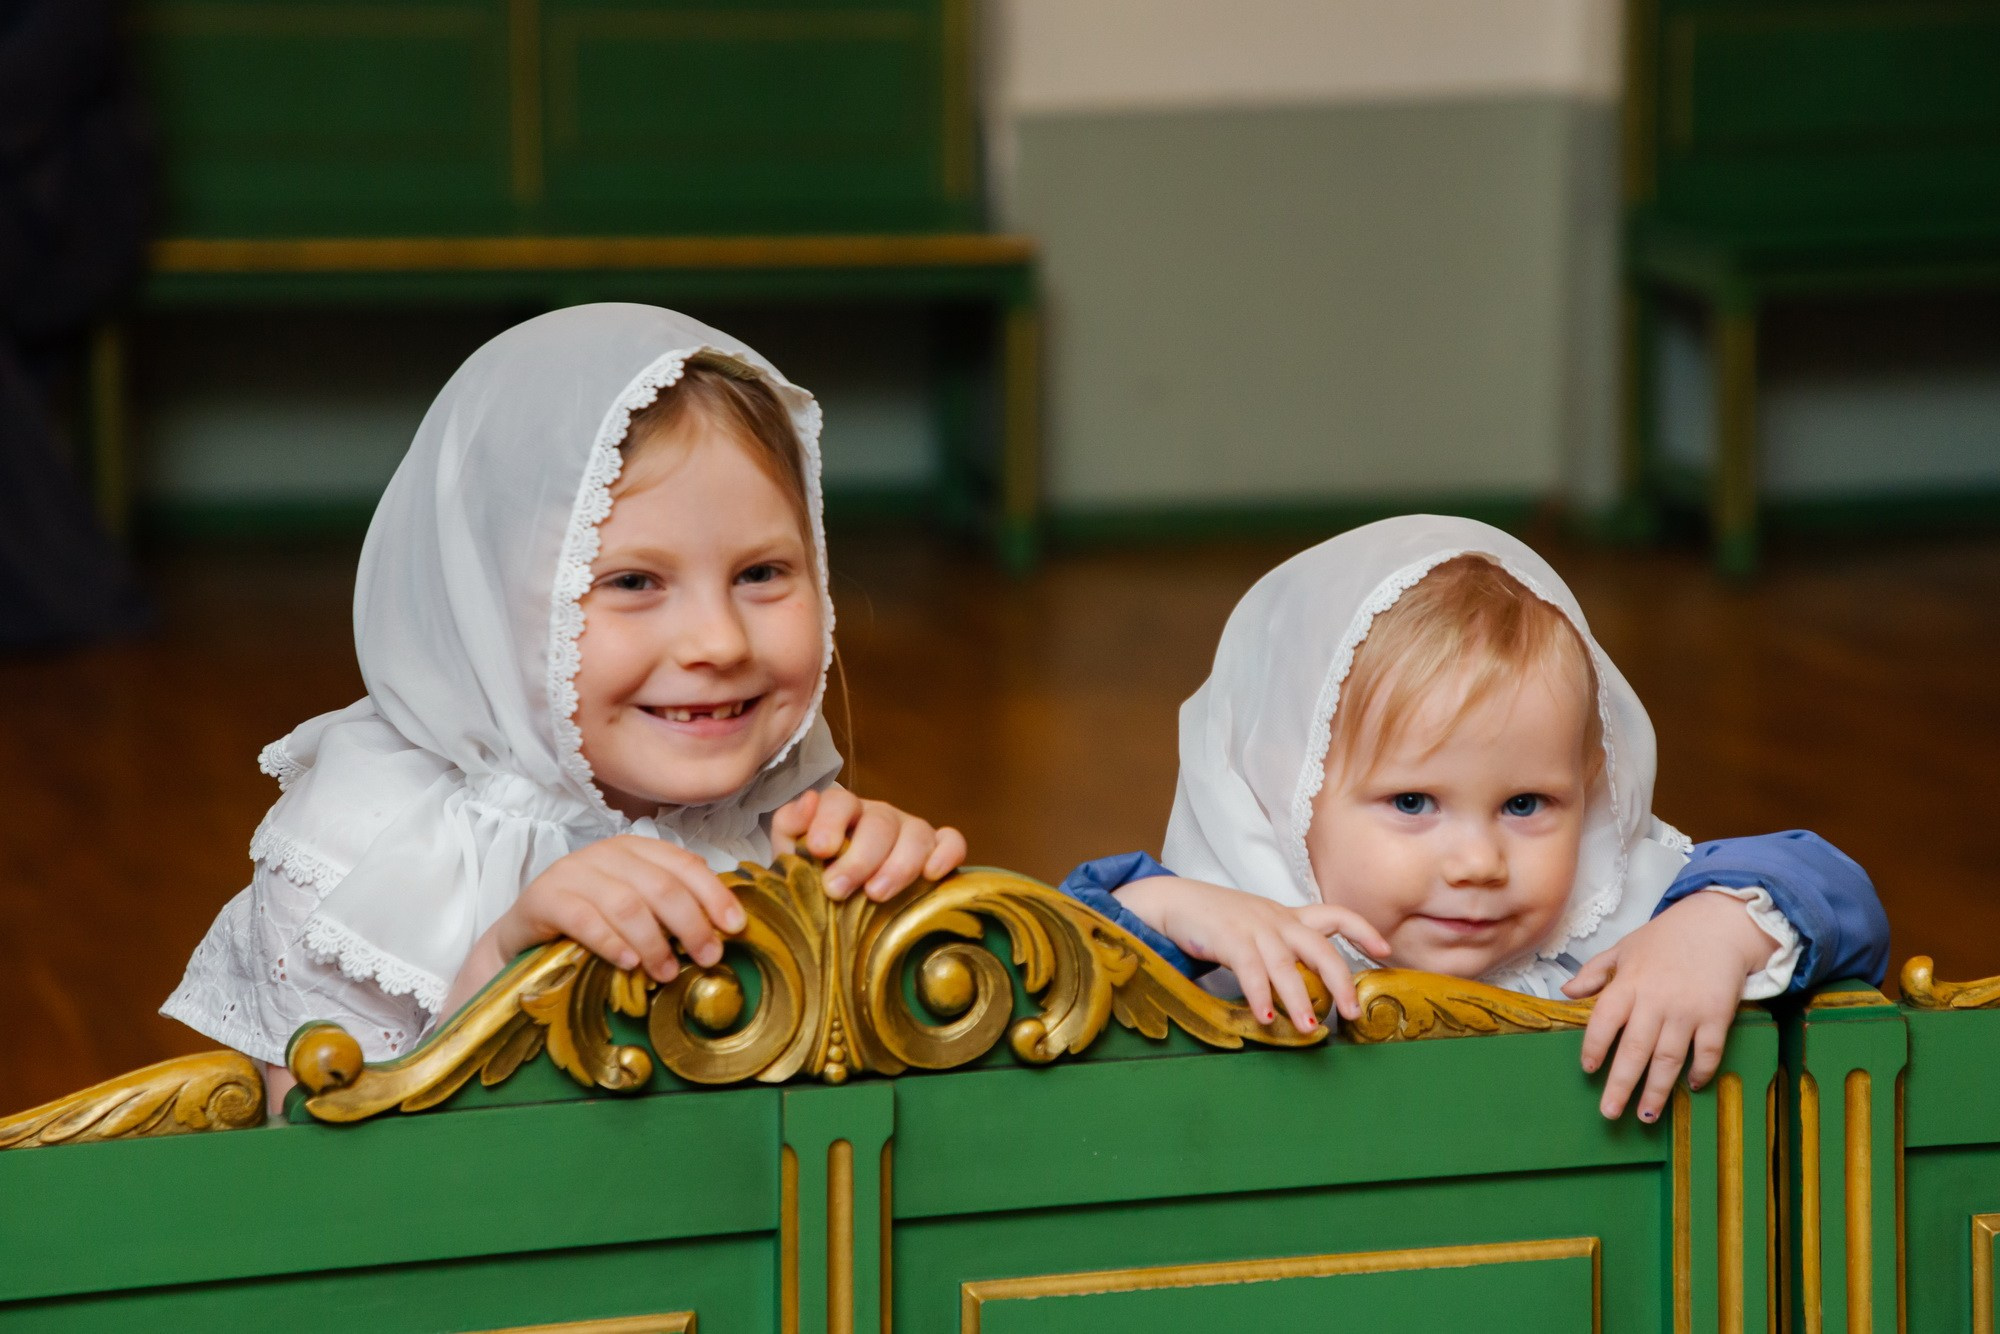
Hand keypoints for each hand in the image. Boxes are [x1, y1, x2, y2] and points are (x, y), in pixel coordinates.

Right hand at [493, 835, 745, 982]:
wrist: (524, 935)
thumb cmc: (590, 923)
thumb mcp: (635, 908)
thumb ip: (670, 909)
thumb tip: (722, 932)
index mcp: (636, 849)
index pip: (684, 864)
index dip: (714, 895)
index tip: (736, 927)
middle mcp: (605, 854)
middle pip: (661, 886)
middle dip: (691, 924)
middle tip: (708, 957)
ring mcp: (573, 872)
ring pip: (626, 904)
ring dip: (653, 942)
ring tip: (666, 972)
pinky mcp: (544, 898)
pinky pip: (585, 920)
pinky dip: (611, 943)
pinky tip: (628, 964)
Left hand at [771, 784, 966, 901]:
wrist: (842, 898)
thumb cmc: (818, 873)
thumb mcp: (793, 851)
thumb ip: (790, 826)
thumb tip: (808, 802)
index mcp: (844, 811)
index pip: (839, 802)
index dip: (829, 822)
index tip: (819, 851)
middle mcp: (880, 816)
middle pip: (879, 824)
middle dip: (859, 858)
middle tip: (838, 889)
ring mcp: (911, 830)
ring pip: (916, 834)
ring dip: (898, 865)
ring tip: (876, 895)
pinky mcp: (937, 848)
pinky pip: (952, 842)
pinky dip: (946, 854)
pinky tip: (932, 875)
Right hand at [1115, 876, 1391, 1033]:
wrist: (1175, 901)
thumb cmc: (1218, 921)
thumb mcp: (1259, 927)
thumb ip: (1284, 949)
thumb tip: (1309, 987)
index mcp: (1288, 917)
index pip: (1335, 915)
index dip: (1363, 931)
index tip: (1385, 951)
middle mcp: (1277, 921)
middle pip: (1320, 948)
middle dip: (1340, 980)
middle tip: (1351, 1011)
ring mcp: (1253, 929)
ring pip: (1286, 966)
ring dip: (1299, 999)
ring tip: (1310, 1027)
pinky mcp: (1228, 939)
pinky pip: (1250, 970)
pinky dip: (1260, 995)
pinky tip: (1266, 1016)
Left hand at [1564, 890, 1777, 1120]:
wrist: (1718, 925)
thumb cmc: (1666, 938)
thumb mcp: (1624, 948)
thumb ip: (1595, 972)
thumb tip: (1565, 991)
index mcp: (1628, 983)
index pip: (1604, 1020)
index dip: (1594, 1047)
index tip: (1588, 1069)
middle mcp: (1655, 1000)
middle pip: (1634, 1049)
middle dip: (1621, 1084)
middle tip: (1609, 1112)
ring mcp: (1687, 1010)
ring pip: (1668, 1058)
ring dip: (1657, 1089)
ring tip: (1645, 1116)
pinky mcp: (1717, 1016)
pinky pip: (1708, 1051)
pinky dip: (1700, 1071)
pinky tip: (1691, 1087)